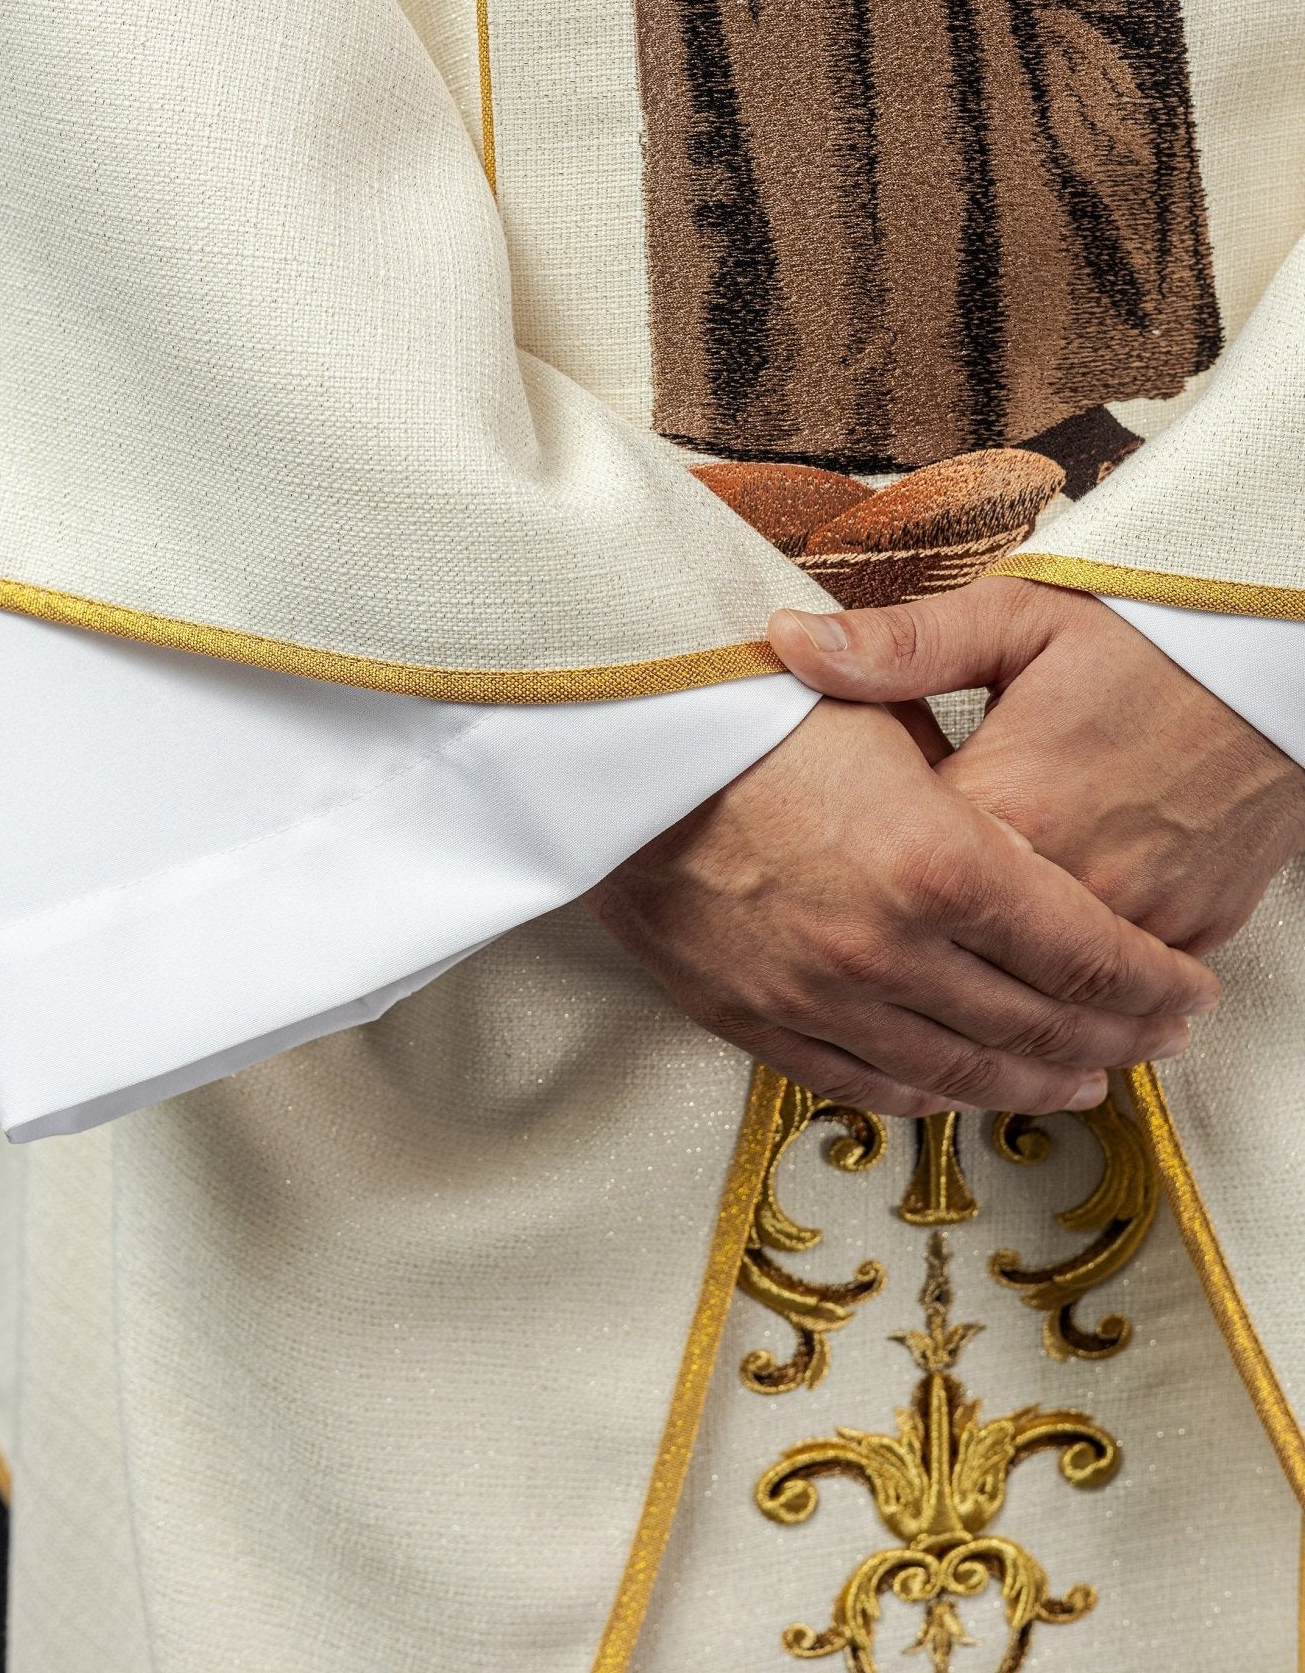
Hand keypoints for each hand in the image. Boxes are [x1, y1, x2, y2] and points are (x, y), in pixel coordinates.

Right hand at [584, 696, 1217, 1118]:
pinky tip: (959, 1094)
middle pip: (1035, 1025)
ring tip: (1080, 1079)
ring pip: (958, 1072)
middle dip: (1114, 1038)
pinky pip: (860, 1082)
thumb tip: (1023, 825)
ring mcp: (816, 994)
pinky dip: (927, 1096)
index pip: (1084, 954)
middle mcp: (887, 948)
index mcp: (938, 862)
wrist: (611, 739)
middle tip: (1154, 1039)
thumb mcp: (882, 704)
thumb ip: (967, 772)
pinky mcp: (751, 1015)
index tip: (1188, 990)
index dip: (1152, 983)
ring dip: (1033, 1082)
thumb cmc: (750, 704)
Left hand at [768, 580, 1304, 953]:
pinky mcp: (1193, 930)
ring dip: (990, 990)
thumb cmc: (1145, 631)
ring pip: (1039, 992)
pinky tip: (1033, 984)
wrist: (1276, 657)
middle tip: (859, 935)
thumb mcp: (1014, 617)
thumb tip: (790, 641)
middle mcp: (1074, 877)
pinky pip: (1115, 992)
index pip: (897, 877)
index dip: (855, 872)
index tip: (825, 860)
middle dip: (908, 948)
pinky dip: (1073, 992)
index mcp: (1009, 803)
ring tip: (938, 975)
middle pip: (961, 957)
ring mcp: (1140, 915)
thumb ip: (899, 644)